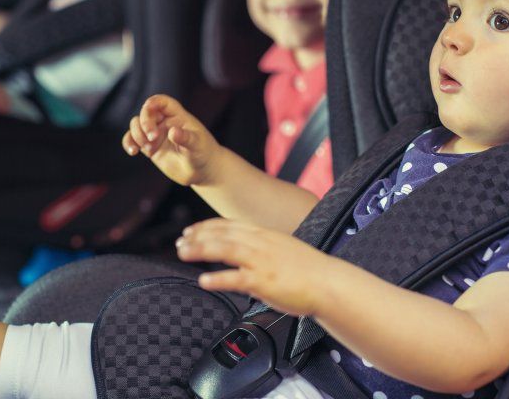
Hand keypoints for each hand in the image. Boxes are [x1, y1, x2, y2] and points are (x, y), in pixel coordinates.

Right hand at [122, 94, 221, 185]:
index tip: (147, 108)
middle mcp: (164, 123)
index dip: (153, 102)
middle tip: (152, 138)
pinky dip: (129, 143)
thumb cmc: (203, 153)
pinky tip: (132, 152)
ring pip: (136, 125)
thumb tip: (172, 132)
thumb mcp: (197, 145)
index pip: (163, 102)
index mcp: (177, 116)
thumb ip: (185, 138)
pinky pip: (132, 140)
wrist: (201, 170)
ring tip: (149, 150)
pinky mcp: (149, 147)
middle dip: (145, 123)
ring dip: (137, 135)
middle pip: (146, 113)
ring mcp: (155, 134)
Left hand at [176, 218, 336, 316]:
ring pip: (225, 249)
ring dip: (200, 250)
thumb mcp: (283, 249)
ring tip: (183, 253)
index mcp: (265, 235)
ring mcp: (262, 262)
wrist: (329, 283)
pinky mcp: (264, 281)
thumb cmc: (310, 271)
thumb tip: (246, 256)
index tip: (190, 230)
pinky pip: (236, 278)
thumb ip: (263, 249)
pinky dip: (218, 278)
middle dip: (198, 236)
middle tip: (179, 242)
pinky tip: (203, 280)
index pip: (229, 225)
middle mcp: (261, 244)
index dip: (206, 226)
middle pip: (223, 234)